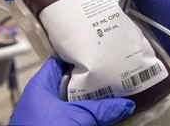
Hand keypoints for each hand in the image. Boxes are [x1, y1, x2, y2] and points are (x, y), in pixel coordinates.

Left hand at [8, 57, 134, 125]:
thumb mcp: (76, 117)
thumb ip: (101, 110)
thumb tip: (127, 105)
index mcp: (42, 84)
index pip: (60, 60)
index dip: (77, 55)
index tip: (96, 51)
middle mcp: (44, 95)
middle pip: (69, 80)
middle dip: (88, 77)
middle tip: (109, 70)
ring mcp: (50, 110)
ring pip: (73, 98)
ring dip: (89, 96)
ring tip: (110, 86)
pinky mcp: (56, 122)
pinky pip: (73, 112)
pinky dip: (86, 111)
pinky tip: (101, 109)